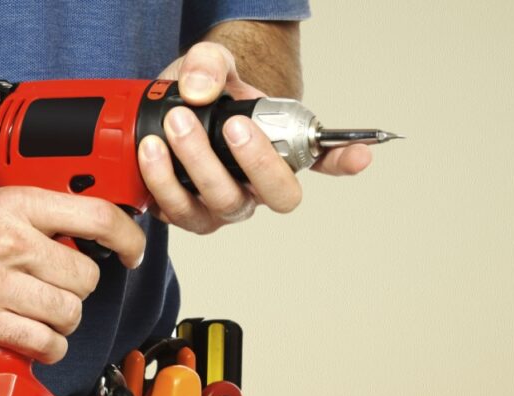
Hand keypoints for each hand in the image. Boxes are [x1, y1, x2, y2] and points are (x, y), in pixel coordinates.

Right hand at [0, 187, 144, 362]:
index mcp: (18, 206)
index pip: (98, 216)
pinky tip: (35, 342)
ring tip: (42, 318)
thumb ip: (37, 219)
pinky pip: (43, 343)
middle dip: (78, 290)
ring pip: (69, 313)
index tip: (133, 252)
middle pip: (87, 277)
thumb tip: (84, 237)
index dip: (128, 239)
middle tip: (58, 290)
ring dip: (62, 323)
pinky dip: (47, 349)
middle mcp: (12, 242)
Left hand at [139, 42, 372, 234]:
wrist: (168, 112)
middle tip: (231, 125)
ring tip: (175, 125)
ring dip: (198, 167)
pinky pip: (177, 211)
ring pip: (223, 205)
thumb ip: (210, 64)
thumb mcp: (211, 64)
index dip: (345, 161)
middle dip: (255, 162)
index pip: (323, 160)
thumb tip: (200, 89)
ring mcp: (223, 205)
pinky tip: (151, 153)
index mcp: (280, 152)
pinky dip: (161, 183)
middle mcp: (257, 186)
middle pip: (276, 195)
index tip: (362, 153)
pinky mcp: (185, 213)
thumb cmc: (204, 95)